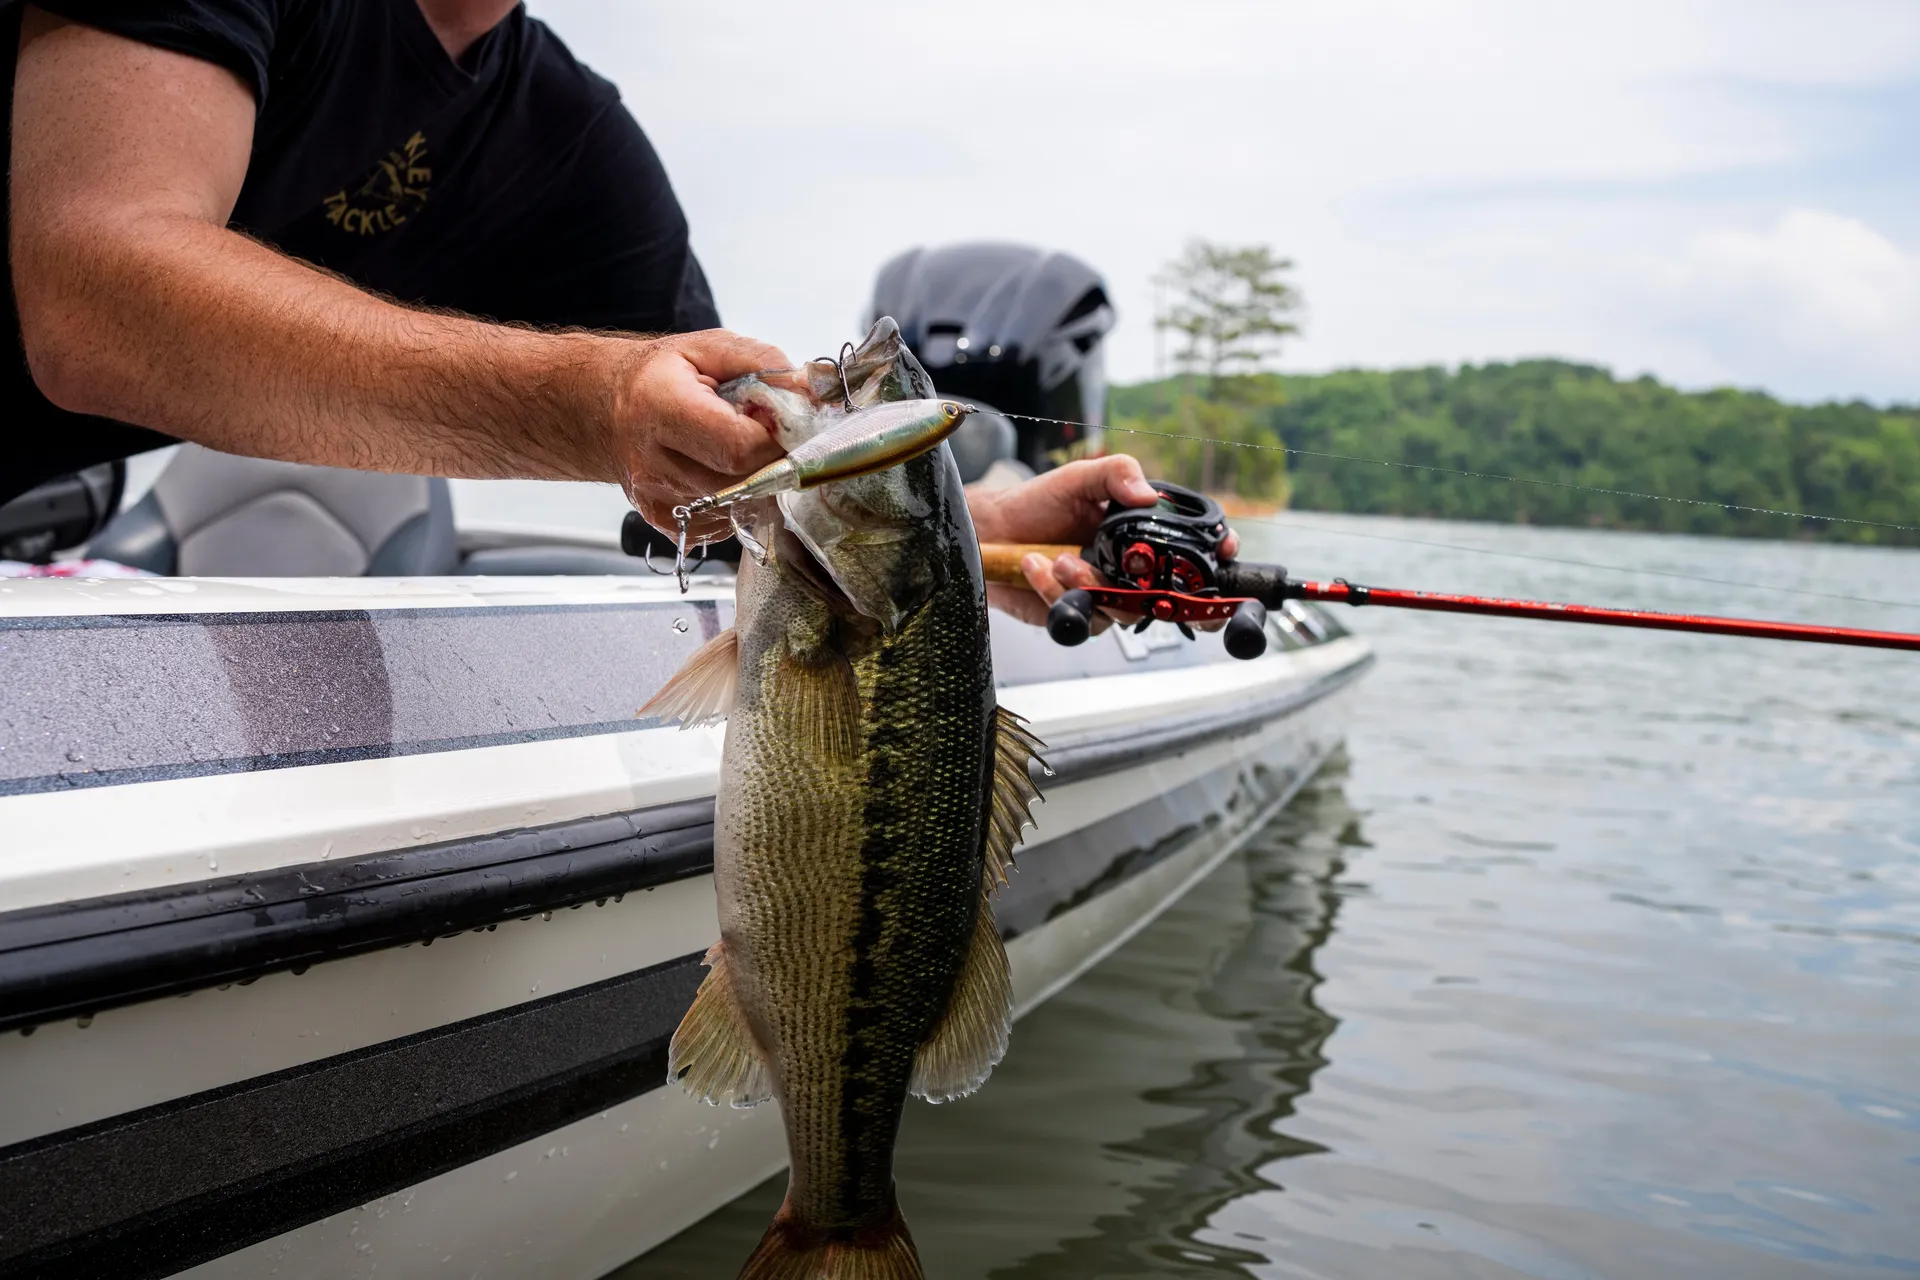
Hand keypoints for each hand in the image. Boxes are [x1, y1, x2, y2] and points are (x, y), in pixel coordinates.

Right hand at [615, 329, 790, 539]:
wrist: (603, 412)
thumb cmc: (658, 377)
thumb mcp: (708, 348)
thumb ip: (762, 362)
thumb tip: (808, 390)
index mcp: (661, 409)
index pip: (740, 446)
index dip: (774, 436)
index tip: (779, 419)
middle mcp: (653, 464)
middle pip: (744, 481)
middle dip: (770, 457)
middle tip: (763, 432)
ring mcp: (658, 501)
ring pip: (741, 505)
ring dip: (755, 478)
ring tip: (736, 447)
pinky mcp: (666, 524)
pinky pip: (726, 521)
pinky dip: (737, 497)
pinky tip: (720, 470)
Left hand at [966, 455, 1239, 632]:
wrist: (991, 531)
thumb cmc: (1037, 503)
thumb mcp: (1080, 477)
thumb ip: (1117, 473)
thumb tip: (1149, 494)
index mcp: (1142, 535)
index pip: (1192, 549)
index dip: (1216, 554)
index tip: (1225, 549)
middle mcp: (1131, 570)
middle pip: (1170, 594)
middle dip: (1159, 588)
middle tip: (1132, 573)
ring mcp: (1107, 596)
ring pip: (1124, 609)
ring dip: (1090, 583)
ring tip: (1060, 558)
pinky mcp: (1079, 616)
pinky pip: (1084, 617)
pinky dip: (1058, 592)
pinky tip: (1038, 567)